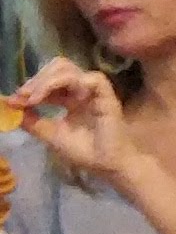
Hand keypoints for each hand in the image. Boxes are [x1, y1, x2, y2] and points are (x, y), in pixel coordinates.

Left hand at [12, 65, 139, 190]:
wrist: (108, 166)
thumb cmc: (85, 152)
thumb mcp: (50, 135)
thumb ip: (31, 120)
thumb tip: (9, 104)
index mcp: (70, 97)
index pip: (48, 79)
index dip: (31, 85)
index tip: (14, 99)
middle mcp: (81, 89)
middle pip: (56, 66)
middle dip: (37, 79)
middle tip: (24, 96)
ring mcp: (93, 90)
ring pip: (67, 68)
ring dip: (47, 80)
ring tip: (35, 98)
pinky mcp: (106, 93)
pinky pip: (88, 78)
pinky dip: (68, 83)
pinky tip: (58, 100)